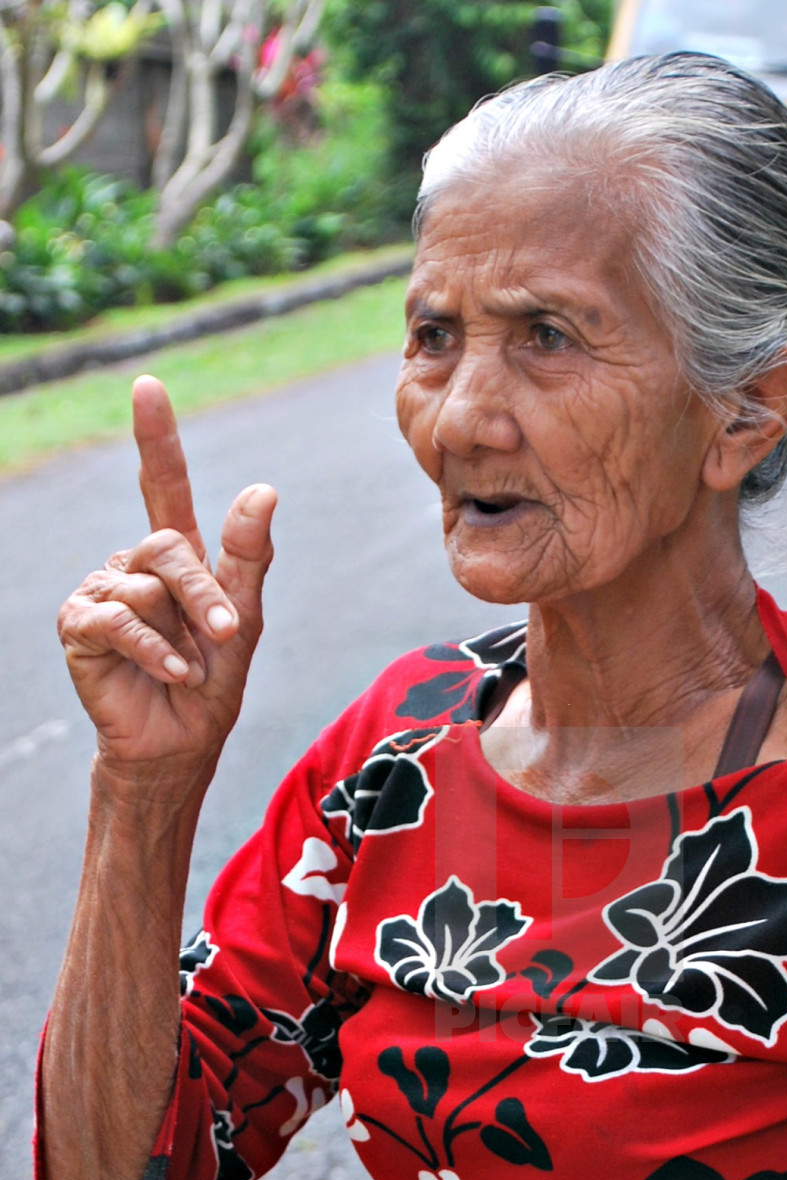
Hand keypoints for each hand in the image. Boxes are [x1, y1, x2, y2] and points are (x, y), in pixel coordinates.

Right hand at [57, 376, 276, 775]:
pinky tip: (171, 672)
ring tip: (187, 668)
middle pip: (168, 547)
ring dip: (180, 633)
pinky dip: (154, 650)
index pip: (165, 485)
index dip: (156, 438)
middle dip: (203, 595)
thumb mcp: (243, 618)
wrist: (179, 743)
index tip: (147, 387)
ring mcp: (101, 592)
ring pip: (147, 587)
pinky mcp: (79, 625)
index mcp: (174, 556)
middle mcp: (132, 565)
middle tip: (224, 635)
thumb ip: (248, 555)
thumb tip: (264, 489)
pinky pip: (120, 620)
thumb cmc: (212, 682)